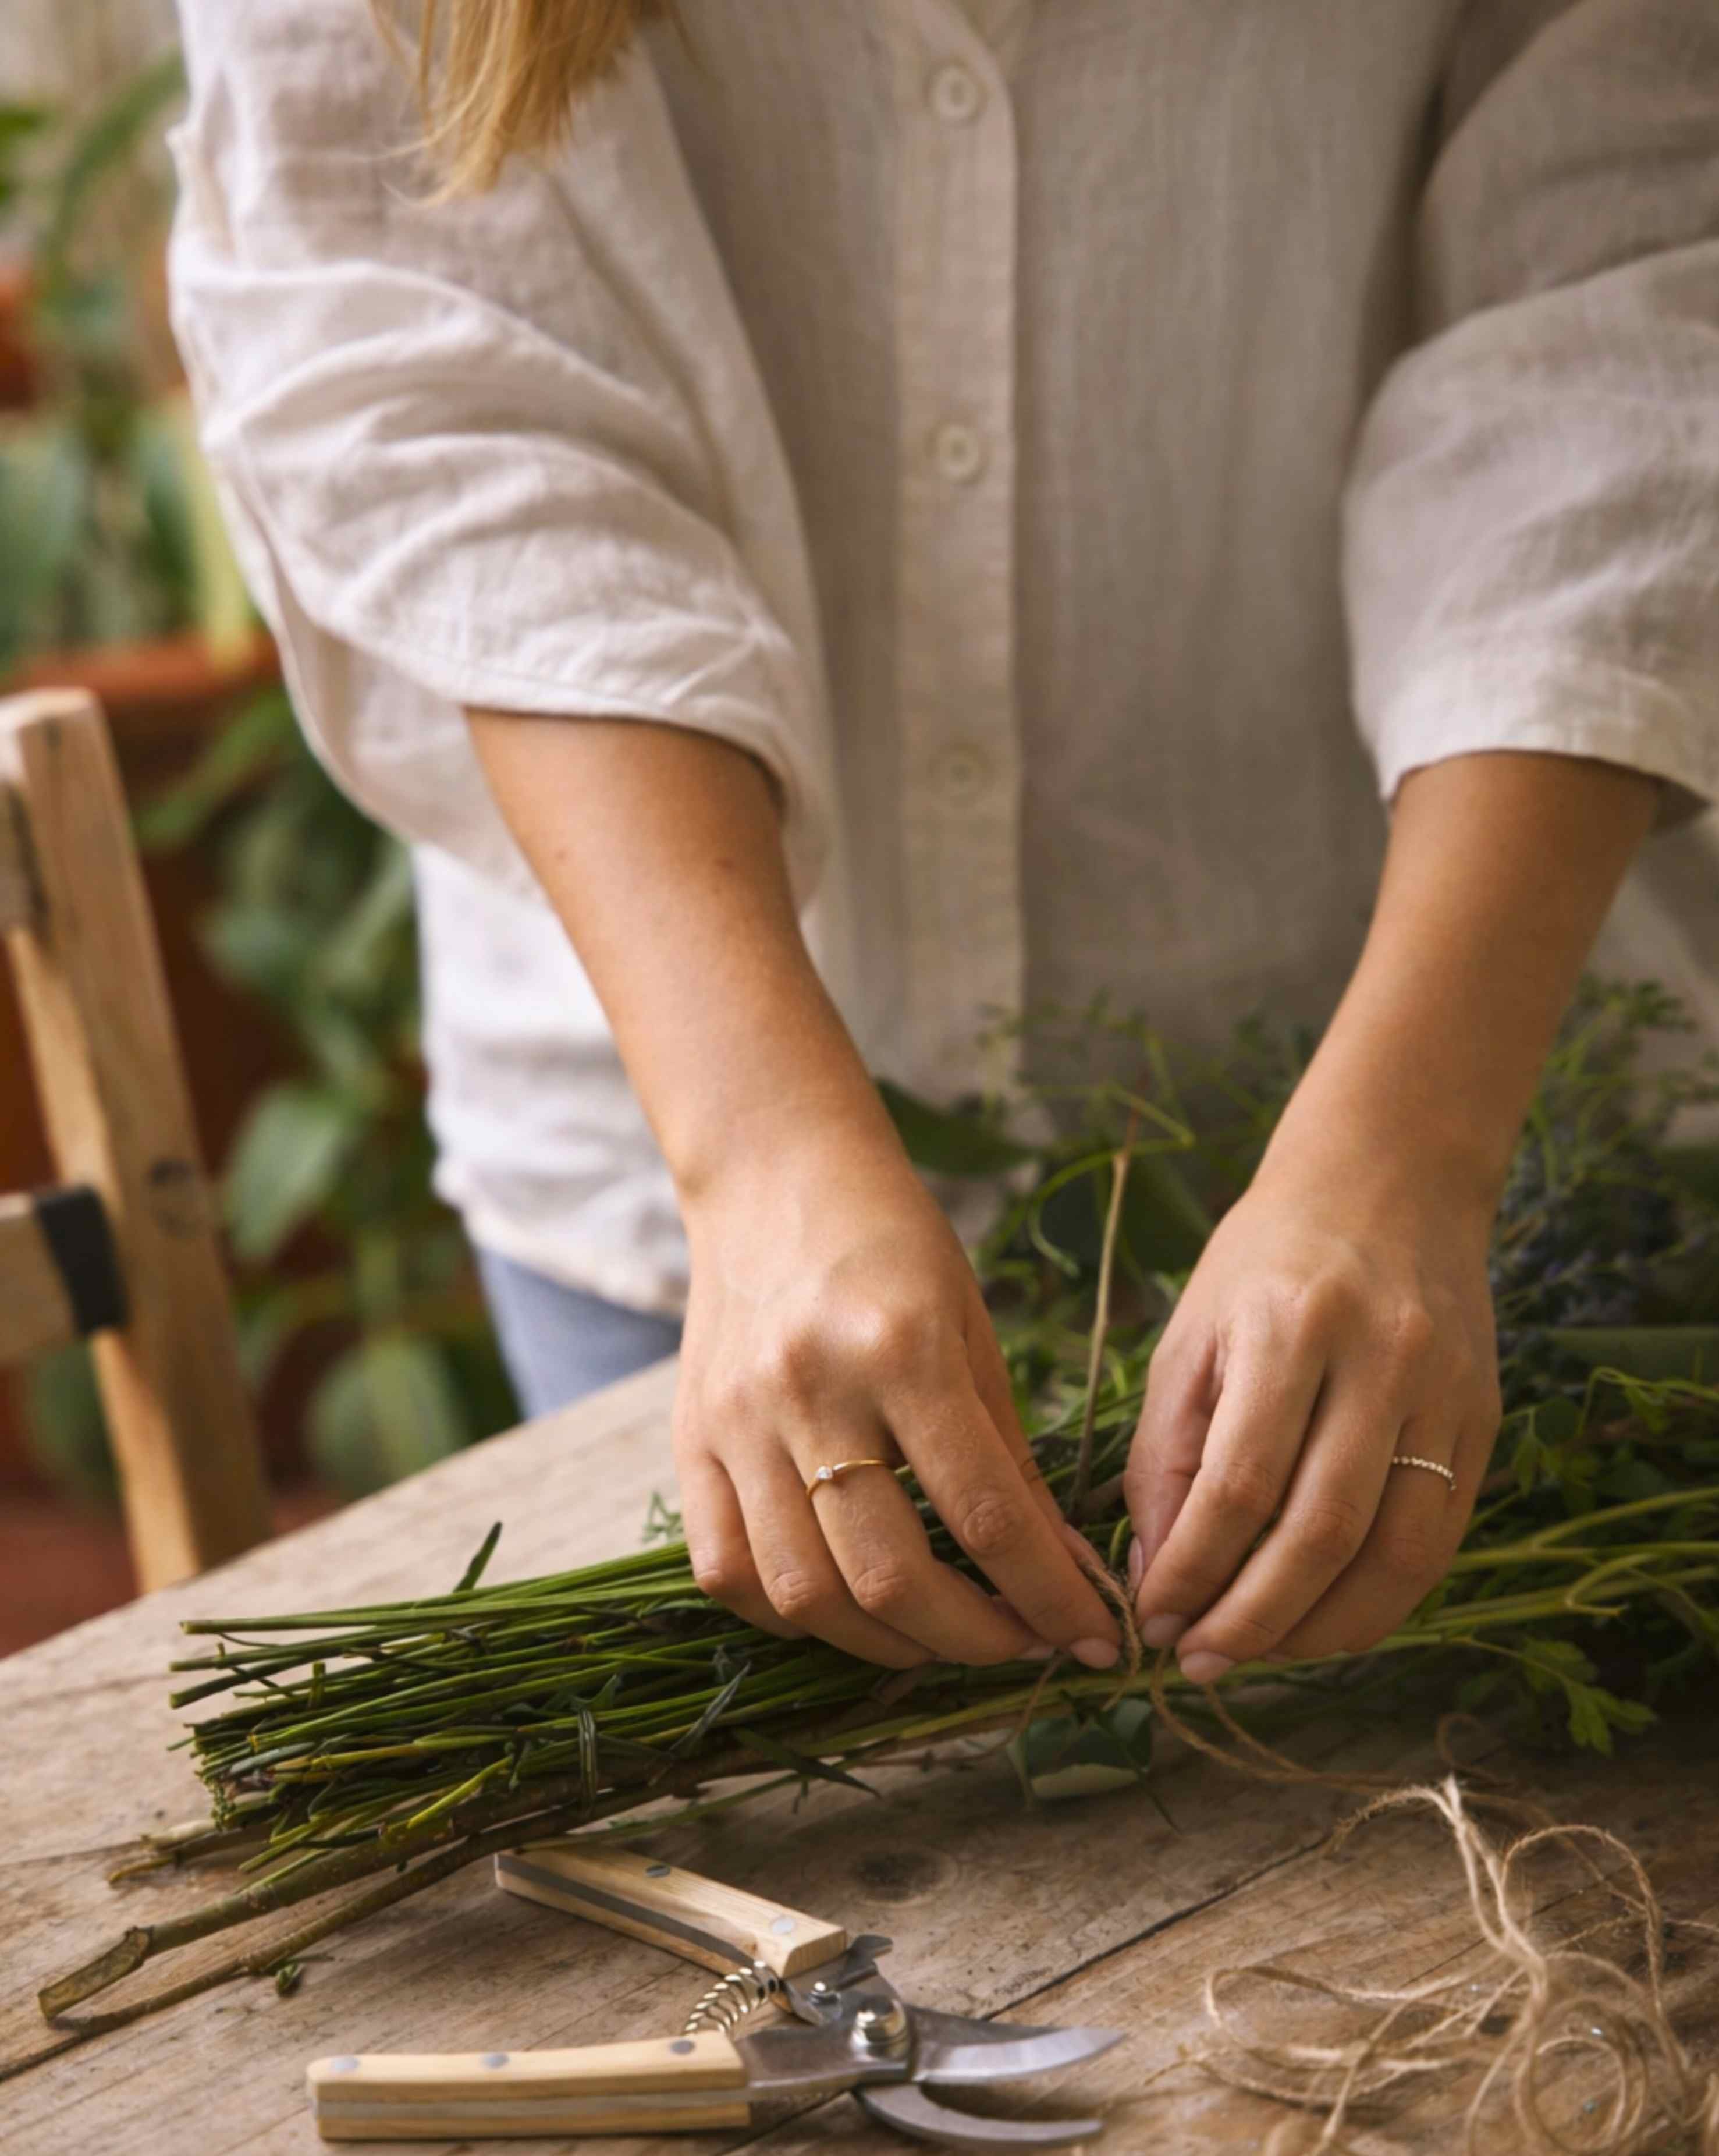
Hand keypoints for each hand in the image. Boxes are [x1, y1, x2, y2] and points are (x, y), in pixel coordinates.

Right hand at [674, 1113, 1120, 1669]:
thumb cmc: (893, 1244)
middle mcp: (811, 1390)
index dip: (1050, 1598)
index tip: (1095, 1641)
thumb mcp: (973, 1330)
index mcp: (902, 1348)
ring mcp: (737, 1422)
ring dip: (885, 1644)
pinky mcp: (689, 1442)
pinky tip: (843, 1607)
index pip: (986, 1515)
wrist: (772, 1176)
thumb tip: (1067, 1576)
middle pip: (889, 1574)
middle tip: (1019, 1644)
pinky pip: (727, 1572)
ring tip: (937, 1636)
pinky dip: (789, 1616)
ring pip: (804, 1594)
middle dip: (972, 1640)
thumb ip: (1011, 1459)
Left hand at [1125, 1141, 1501, 1681]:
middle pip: (1320, 1532)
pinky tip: (1319, 1623)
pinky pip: (1438, 1542)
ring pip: (1394, 1554)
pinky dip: (1377, 1602)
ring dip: (1316, 1629)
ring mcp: (1445, 1392)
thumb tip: (1154, 1572)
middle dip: (1249, 1618)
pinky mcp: (1485, 1420)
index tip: (1149, 1618)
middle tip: (1192, 1661)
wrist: (1388, 1179)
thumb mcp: (1191, 1334)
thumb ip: (1166, 1452)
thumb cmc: (1266, 1261)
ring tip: (1250, 1654)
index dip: (1192, 1570)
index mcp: (1291, 1327)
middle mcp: (1381, 1359)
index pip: (1240, 1485)